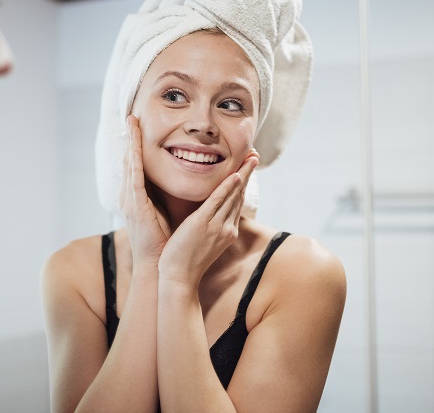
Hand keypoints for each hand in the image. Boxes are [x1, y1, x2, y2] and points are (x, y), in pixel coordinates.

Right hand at [120, 115, 169, 269]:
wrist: (158, 265)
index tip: (137, 127)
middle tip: (131, 117)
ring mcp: (130, 200)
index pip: (136, 165)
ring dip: (130, 142)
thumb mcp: (162, 213)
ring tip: (130, 123)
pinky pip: (134, 176)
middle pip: (129, 160)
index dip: (135, 146)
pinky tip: (134, 144)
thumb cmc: (163, 242)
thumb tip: (175, 181)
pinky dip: (134, 158)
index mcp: (137, 198)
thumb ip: (164, 197)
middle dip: (129, 138)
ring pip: (129, 163)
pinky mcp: (135, 205)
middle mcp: (130, 196)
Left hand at [158, 150, 258, 288]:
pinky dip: (227, 188)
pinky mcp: (203, 224)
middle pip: (239, 195)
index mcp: (227, 231)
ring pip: (232, 195)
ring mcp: (216, 226)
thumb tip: (207, 215)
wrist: (179, 279)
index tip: (248, 167)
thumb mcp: (204, 243)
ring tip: (251, 157)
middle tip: (255, 155)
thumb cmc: (185, 262)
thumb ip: (208, 226)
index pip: (237, 202)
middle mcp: (226, 227)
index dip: (243, 183)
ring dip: (242, 174)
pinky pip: (217, 202)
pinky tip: (235, 175)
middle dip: (248, 174)